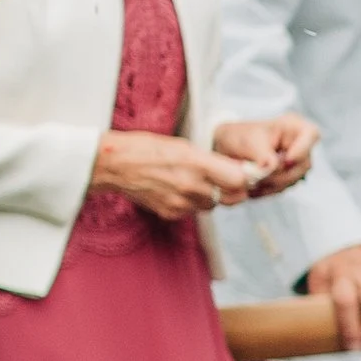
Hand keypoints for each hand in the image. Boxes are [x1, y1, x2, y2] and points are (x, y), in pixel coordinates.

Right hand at [90, 130, 261, 220]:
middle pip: (231, 197)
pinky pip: (193, 211)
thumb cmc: (148, 147)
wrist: (114, 164)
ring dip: (211, 196)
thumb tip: (238, 170)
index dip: (245, 178)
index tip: (243, 173)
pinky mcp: (171, 214)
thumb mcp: (185, 145)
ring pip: (213, 205)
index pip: (240, 180)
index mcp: (197, 163)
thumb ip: (212, 160)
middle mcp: (192, 186)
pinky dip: (192, 203)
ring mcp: (181, 203)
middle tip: (225, 179)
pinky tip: (178, 189)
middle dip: (233, 189)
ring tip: (194, 181)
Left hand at [212, 113, 317, 199]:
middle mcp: (300, 145)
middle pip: (303, 164)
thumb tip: (273, 167)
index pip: (311, 134)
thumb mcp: (247, 140)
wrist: (226, 149)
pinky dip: (268, 190)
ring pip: (294, 179)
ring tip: (250, 184)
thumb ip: (262, 153)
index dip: (302, 149)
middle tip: (257, 178)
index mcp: (293, 126)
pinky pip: (283, 188)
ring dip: (272, 185)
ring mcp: (296, 163)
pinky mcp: (289, 178)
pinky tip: (252, 189)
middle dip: (280, 174)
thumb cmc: (238, 136)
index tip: (285, 160)